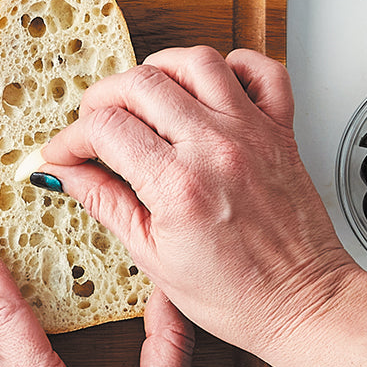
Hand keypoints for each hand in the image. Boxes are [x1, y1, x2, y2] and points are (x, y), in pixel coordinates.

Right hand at [32, 46, 360, 356]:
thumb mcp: (152, 257)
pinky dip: (232, 65)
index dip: (71, 138)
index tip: (64, 153)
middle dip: (102, 98)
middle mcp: (215, 148)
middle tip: (94, 125)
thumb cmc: (236, 294)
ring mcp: (252, 133)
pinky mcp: (279, 130)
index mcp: (178, 186)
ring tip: (143, 97)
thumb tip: (65, 174)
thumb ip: (106, 203)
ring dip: (158, 70)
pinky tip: (207, 87)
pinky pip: (262, 70)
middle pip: (141, 84)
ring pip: (195, 62)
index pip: (105, 129)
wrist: (302, 305)